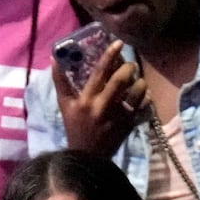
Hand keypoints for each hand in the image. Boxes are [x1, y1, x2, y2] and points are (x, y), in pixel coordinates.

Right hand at [52, 42, 145, 156]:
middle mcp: (103, 106)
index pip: (99, 72)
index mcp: (87, 99)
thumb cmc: (75, 127)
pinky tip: (142, 95)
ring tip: (137, 80)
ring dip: (139, 82)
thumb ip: (60, 82)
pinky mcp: (129, 125)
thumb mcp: (65, 105)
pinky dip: (145, 98)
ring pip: (136, 92)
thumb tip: (55, 59)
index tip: (118, 43)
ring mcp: (118, 116)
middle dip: (128, 68)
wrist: (87, 156)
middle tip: (130, 64)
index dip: (110, 55)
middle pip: (120, 80)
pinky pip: (143, 107)